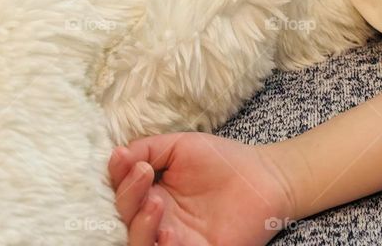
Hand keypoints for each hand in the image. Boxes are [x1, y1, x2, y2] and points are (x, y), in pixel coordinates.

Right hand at [108, 132, 296, 245]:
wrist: (264, 177)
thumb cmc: (221, 160)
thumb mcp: (180, 145)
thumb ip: (148, 148)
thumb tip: (120, 155)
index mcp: (150, 193)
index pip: (121, 190)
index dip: (117, 176)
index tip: (123, 158)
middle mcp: (156, 219)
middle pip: (124, 219)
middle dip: (127, 197)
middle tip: (143, 173)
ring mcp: (173, 239)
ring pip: (139, 244)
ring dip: (139, 226)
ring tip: (155, 202)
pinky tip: (169, 232)